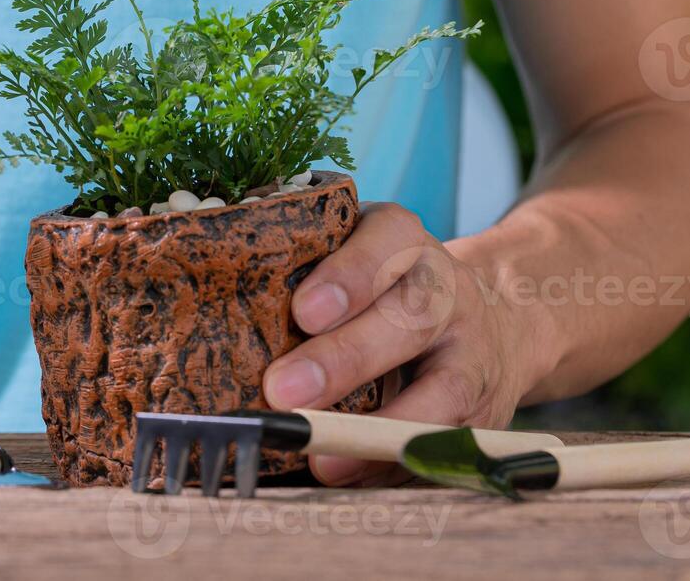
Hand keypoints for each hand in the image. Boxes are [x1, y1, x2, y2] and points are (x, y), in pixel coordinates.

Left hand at [262, 202, 542, 484]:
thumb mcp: (351, 260)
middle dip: (344, 359)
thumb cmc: (382, 290)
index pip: (387, 239)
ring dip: (376, 425)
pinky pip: (444, 443)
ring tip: (319, 454)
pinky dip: (394, 464)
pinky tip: (348, 472)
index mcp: (403, 241)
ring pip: (440, 390)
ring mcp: (471, 352)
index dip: (349, 275)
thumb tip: (219, 331)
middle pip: (407, 318)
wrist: (494, 322)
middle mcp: (446, 289)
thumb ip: (298, 277)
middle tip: (281, 390)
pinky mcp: (484, 411)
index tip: (304, 311)